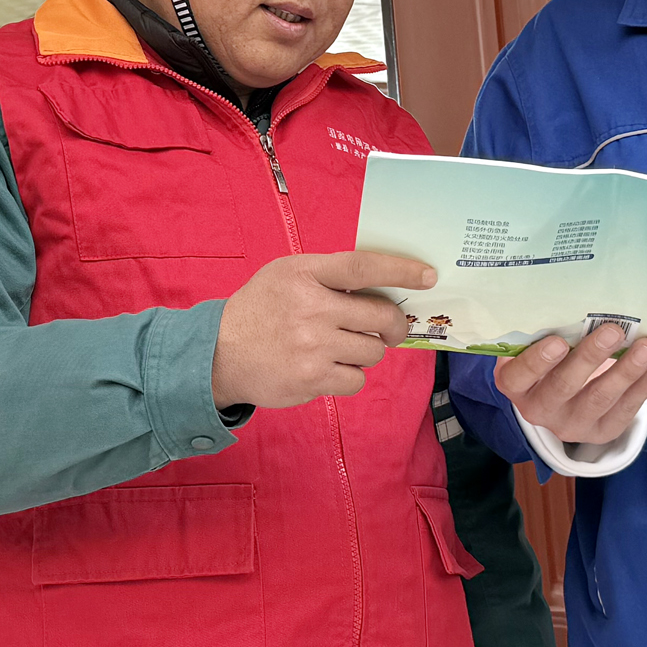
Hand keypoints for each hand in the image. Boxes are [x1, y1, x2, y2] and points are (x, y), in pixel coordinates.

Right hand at [209, 251, 431, 409]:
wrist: (218, 354)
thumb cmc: (260, 310)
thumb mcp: (286, 275)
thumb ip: (328, 274)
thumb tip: (383, 285)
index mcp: (304, 274)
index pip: (363, 267)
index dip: (401, 270)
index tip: (428, 276)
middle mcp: (311, 308)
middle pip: (380, 316)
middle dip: (395, 325)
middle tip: (391, 329)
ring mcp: (312, 347)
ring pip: (373, 351)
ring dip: (367, 351)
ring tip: (342, 348)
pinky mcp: (312, 379)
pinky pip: (357, 379)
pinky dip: (350, 375)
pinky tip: (329, 368)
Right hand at [492, 322, 646, 445]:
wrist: (562, 397)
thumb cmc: (549, 359)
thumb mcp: (536, 346)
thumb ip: (547, 331)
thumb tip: (579, 298)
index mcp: (516, 385)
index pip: (520, 376)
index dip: (537, 361)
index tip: (558, 341)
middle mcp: (540, 409)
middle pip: (564, 386)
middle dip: (591, 357)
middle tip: (613, 331)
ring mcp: (571, 424)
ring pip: (600, 399)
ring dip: (626, 371)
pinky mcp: (601, 432)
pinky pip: (624, 411)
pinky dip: (643, 387)